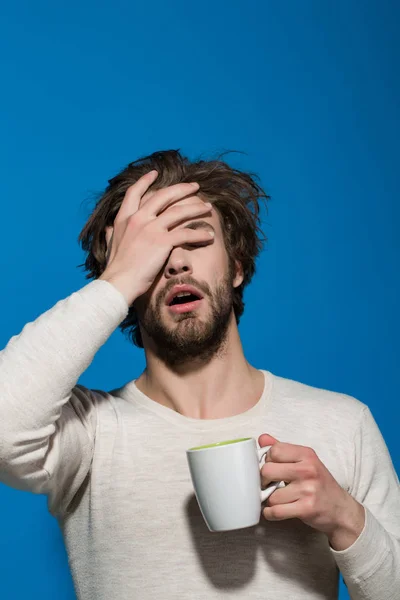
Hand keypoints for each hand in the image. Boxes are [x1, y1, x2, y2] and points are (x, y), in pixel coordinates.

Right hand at [99, 170, 213, 304]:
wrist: (118, 282)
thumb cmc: (115, 268)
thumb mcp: (110, 245)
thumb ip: (112, 234)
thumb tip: (109, 229)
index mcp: (124, 218)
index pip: (135, 192)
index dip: (145, 181)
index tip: (155, 173)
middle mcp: (138, 219)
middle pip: (163, 196)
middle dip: (181, 189)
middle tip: (194, 186)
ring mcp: (151, 229)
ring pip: (179, 211)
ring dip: (196, 208)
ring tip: (208, 207)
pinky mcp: (162, 242)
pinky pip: (186, 233)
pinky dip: (200, 234)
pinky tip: (209, 235)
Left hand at [259, 434, 364, 549]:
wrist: (341, 509)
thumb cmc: (320, 484)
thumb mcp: (305, 461)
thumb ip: (283, 450)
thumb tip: (262, 438)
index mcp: (306, 454)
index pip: (274, 450)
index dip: (267, 461)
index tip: (271, 468)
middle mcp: (308, 469)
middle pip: (267, 471)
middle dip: (264, 480)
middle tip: (269, 485)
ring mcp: (308, 489)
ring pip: (271, 495)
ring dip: (269, 500)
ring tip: (278, 499)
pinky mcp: (307, 508)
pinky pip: (276, 511)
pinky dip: (270, 513)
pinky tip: (274, 510)